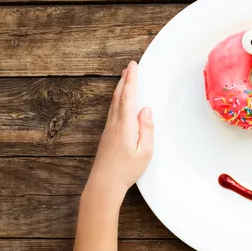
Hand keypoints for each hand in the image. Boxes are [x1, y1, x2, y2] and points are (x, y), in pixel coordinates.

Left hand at [85, 61, 153, 196]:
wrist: (104, 184)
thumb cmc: (125, 171)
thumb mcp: (145, 152)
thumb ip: (147, 129)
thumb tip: (146, 110)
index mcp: (125, 125)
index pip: (129, 97)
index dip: (131, 80)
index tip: (133, 67)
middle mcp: (114, 124)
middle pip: (119, 97)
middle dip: (125, 80)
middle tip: (129, 67)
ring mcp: (108, 129)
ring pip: (114, 103)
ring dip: (120, 89)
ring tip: (124, 80)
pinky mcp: (106, 136)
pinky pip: (112, 112)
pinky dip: (117, 101)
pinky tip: (119, 102)